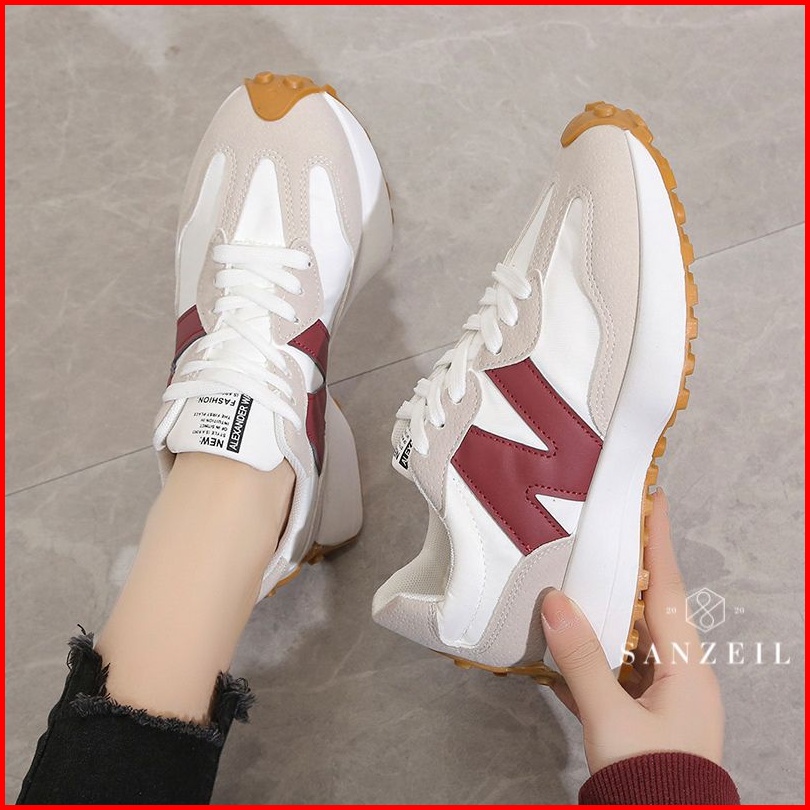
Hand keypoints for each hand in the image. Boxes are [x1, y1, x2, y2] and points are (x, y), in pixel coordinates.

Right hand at [541, 489, 724, 774]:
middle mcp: (682, 676)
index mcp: (686, 667)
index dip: (659, 542)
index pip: (668, 589)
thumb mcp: (610, 717)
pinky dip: (597, 654)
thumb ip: (581, 658)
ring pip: (633, 640)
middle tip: (606, 532)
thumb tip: (555, 599)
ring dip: (608, 612)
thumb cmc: (648, 777)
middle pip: (652, 610)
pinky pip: (620, 671)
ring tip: (581, 579)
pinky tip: (568, 645)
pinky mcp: (646, 718)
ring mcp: (665, 698)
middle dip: (630, 571)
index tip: (653, 499)